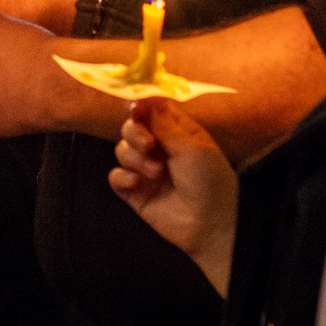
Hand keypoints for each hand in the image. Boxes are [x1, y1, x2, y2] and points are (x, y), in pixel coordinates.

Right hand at [111, 99, 238, 284]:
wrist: (210, 224)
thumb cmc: (210, 181)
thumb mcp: (192, 147)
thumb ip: (164, 124)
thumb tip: (142, 101)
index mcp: (177, 134)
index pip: (152, 111)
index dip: (141, 107)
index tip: (135, 108)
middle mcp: (160, 149)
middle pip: (131, 128)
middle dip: (134, 132)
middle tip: (148, 144)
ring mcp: (146, 171)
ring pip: (122, 150)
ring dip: (135, 158)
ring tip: (157, 173)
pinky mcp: (135, 192)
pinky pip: (115, 176)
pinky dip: (122, 177)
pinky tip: (136, 183)